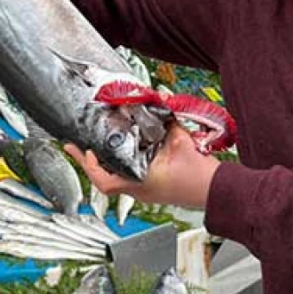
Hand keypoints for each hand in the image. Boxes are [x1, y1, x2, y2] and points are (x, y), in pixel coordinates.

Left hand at [64, 123, 220, 209]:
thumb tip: (159, 102)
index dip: (89, 165)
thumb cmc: (199, 177)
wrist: (217, 190)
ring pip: (117, 178)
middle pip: (106, 178)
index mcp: (140, 183)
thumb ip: (167, 121)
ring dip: (106, 164)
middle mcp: (140, 190)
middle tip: (76, 147)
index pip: (104, 181)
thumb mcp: (180, 142)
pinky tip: (126, 151)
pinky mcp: (154, 189)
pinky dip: (125, 164)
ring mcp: (146, 191)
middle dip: (91, 162)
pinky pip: (132, 177)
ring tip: (94, 148)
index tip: (83, 149)